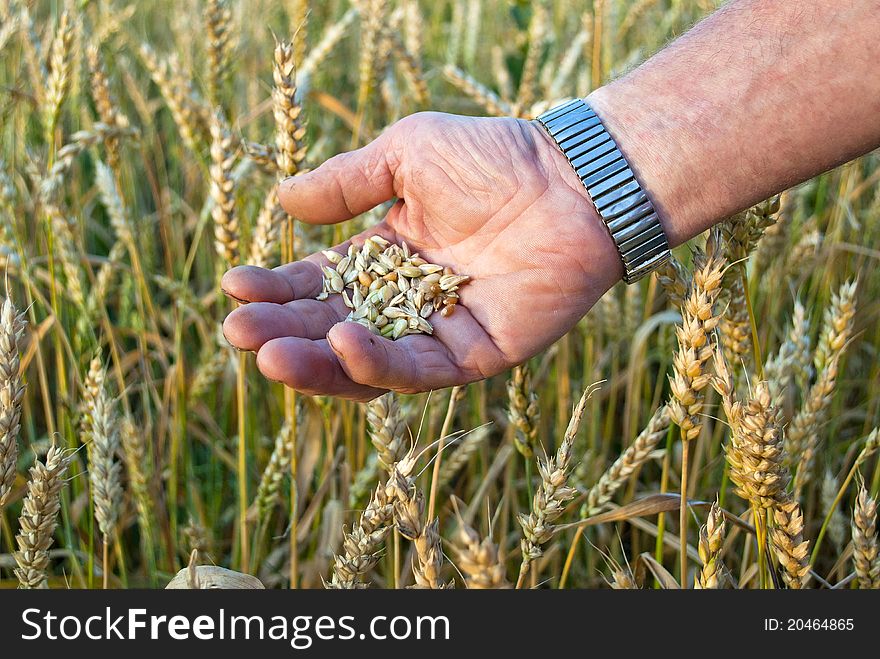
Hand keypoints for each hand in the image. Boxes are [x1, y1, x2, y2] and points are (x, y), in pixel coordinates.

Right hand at [221, 111, 622, 399]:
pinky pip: (419, 370)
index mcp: (386, 258)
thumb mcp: (406, 154)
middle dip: (283, 333)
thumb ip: (346, 182)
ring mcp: (440, 333)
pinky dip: (378, 363)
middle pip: (332, 330)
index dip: (276, 289)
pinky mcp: (475, 357)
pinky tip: (342, 343)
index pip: (318, 284)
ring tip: (271, 354)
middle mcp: (407, 302)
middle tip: (237, 333)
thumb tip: (281, 201)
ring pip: (367, 364)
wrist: (572, 178)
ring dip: (317, 363)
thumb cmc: (494, 156)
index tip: (234, 286)